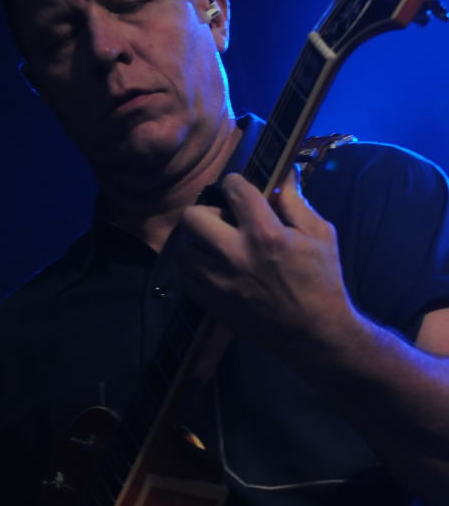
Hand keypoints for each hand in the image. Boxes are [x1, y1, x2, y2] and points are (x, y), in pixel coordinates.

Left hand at [178, 170, 354, 352]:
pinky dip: (195, 267)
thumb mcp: (319, 234)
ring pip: (182, 248)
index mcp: (266, 234)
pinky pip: (185, 277)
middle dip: (206, 210)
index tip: (239, 190)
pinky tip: (212, 267)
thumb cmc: (322, 280)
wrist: (315, 334)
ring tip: (214, 245)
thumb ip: (294, 201)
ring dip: (197, 242)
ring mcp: (219, 282)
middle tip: (222, 219)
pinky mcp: (212, 304)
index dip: (235, 183)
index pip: (233, 189)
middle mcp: (236, 256)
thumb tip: (282, 171)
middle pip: (192, 216)